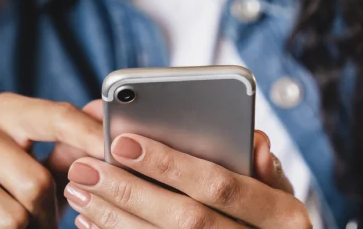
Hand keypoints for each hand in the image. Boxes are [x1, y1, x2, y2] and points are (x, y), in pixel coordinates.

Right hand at [0, 94, 104, 228]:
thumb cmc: (9, 195)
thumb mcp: (46, 170)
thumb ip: (73, 144)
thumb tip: (103, 111)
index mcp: (3, 110)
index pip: (55, 117)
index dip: (88, 136)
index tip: (114, 151)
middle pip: (34, 182)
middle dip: (44, 215)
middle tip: (40, 224)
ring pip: (8, 216)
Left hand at [65, 130, 310, 228]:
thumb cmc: (270, 220)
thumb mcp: (279, 194)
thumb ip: (264, 169)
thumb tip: (256, 142)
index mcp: (282, 216)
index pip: (219, 185)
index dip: (170, 164)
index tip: (123, 142)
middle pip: (184, 218)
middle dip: (130, 191)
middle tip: (86, 167)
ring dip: (114, 218)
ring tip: (80, 189)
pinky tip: (92, 221)